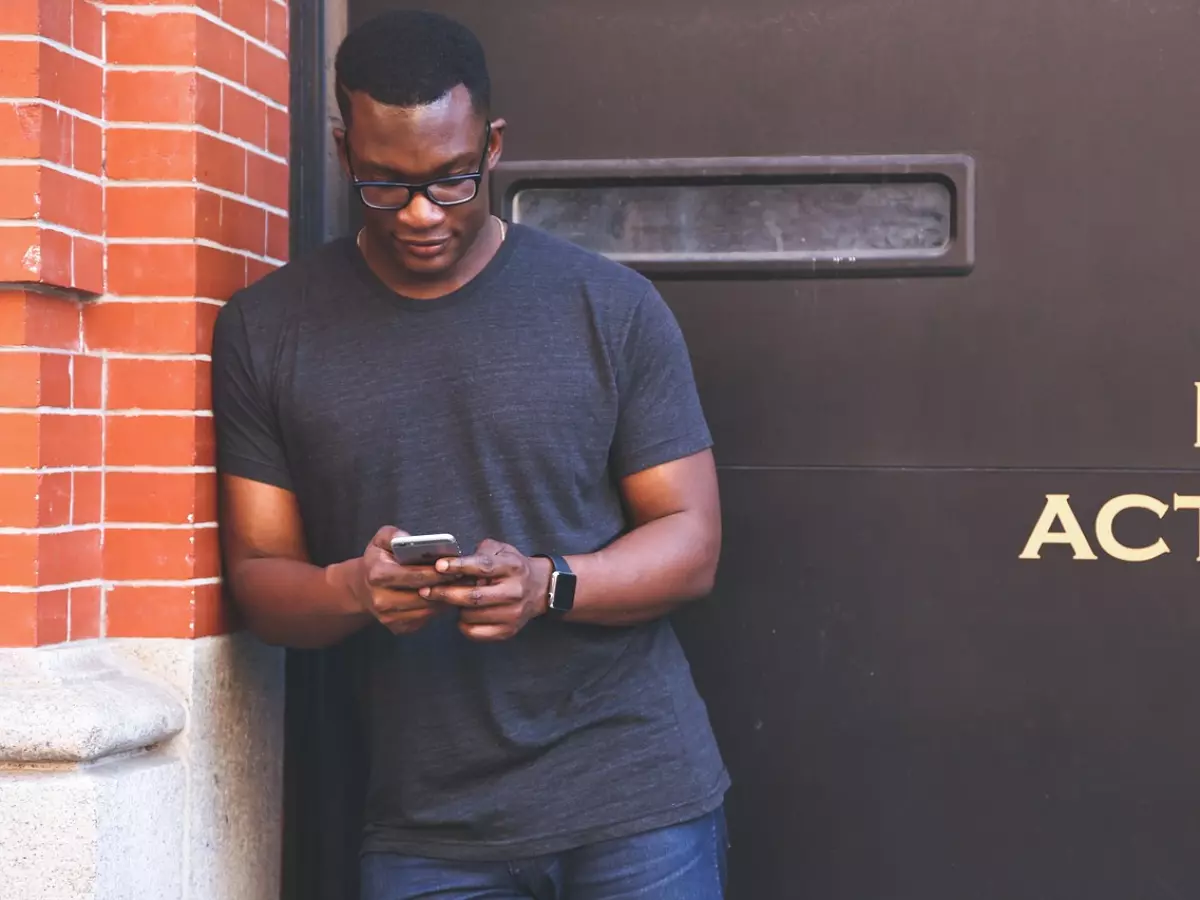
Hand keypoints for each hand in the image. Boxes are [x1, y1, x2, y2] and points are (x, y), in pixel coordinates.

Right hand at [353, 526, 460, 634]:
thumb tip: (408, 539)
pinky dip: (437, 609)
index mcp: (377, 575)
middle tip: (463, 577)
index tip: (454, 567)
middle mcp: (380, 599)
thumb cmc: (378, 560)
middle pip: (422, 595)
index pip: (412, 575)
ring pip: (426, 610)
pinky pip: (424, 619)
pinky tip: (444, 597)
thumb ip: (393, 535)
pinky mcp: (396, 627)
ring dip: (444, 599)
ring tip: (458, 586)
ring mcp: (388, 616)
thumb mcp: (381, 540)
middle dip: (444, 586)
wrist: (363, 587)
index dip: (435, 572)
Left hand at [422, 539, 552, 641]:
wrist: (539, 589)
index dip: (459, 566)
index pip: (483, 566)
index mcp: (512, 567)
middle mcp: (514, 591)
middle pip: (474, 596)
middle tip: (426, 590)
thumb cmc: (512, 567)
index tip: (439, 566)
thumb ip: (480, 551)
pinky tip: (464, 615)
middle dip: (446, 593)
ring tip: (454, 600)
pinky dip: (463, 625)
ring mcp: (512, 614)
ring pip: (471, 615)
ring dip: (456, 608)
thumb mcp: (501, 550)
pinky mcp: (508, 631)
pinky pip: (476, 632)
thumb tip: (454, 561)